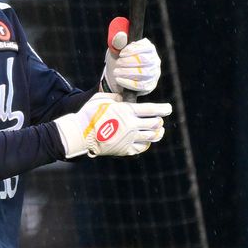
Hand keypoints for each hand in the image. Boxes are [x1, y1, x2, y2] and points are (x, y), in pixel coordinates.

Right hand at [53, 93, 171, 157]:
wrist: (79, 134)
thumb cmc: (88, 114)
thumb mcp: (101, 99)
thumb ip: (115, 97)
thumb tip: (122, 98)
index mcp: (127, 111)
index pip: (152, 110)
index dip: (163, 109)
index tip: (168, 108)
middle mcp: (131, 126)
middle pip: (155, 124)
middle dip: (159, 121)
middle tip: (159, 119)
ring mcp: (129, 139)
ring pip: (151, 137)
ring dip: (157, 133)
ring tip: (158, 131)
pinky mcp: (124, 150)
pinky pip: (141, 148)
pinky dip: (146, 144)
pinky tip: (146, 141)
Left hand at [101, 19, 160, 94]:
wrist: (118, 76)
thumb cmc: (119, 60)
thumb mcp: (117, 50)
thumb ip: (118, 42)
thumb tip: (120, 36)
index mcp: (149, 48)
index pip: (145, 47)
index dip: (132, 50)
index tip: (121, 54)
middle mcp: (155, 60)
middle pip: (144, 60)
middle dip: (128, 62)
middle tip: (118, 63)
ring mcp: (154, 73)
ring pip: (143, 73)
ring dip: (127, 73)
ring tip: (116, 72)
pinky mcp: (150, 85)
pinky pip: (141, 85)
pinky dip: (128, 83)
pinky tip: (119, 80)